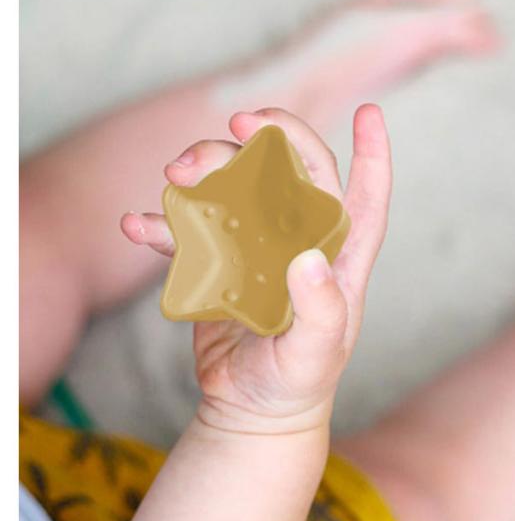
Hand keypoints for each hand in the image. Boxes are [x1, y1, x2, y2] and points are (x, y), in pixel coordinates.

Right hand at [121, 105, 390, 434]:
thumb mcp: (314, 353)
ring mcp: (258, 247)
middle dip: (267, 138)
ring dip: (207, 168)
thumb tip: (307, 257)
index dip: (372, 154)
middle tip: (233, 124)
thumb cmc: (296, 382)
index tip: (370, 113)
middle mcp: (300, 241)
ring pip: (236, 185)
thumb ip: (319, 309)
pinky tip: (136, 226)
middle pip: (291, 171)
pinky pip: (192, 230)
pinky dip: (164, 223)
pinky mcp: (220, 261)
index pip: (365, 197)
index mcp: (338, 258)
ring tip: (175, 175)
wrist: (252, 408)